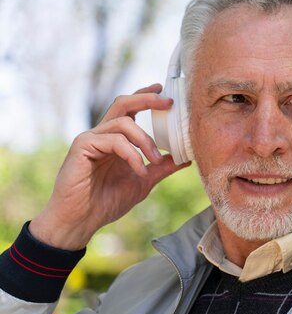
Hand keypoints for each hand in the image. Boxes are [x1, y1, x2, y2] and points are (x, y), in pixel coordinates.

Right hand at [29, 84, 189, 249]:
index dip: (145, 97)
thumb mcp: (143, 182)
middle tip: (167, 102)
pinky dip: (132, 154)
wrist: (82, 221)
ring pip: (123, 123)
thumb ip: (162, 168)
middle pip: (123, 104)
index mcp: (115, 139)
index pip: (130, 110)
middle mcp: (102, 135)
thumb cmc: (107, 202)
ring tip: (156, 160)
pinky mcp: (82, 147)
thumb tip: (186, 158)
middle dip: (146, 99)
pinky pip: (114, 141)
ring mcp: (90, 139)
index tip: (164, 92)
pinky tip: (140, 170)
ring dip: (146, 140)